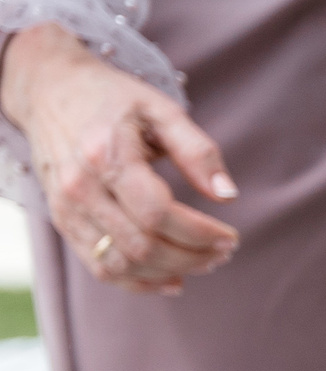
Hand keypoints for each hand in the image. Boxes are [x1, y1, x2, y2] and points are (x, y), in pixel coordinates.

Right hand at [1, 21, 236, 294]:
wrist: (49, 88)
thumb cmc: (112, 97)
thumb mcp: (161, 109)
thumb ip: (197, 151)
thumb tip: (228, 195)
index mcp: (107, 156)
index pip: (159, 214)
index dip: (201, 235)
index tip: (231, 238)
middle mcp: (81, 187)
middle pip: (142, 246)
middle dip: (191, 258)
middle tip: (223, 253)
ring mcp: (67, 207)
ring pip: (121, 264)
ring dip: (169, 273)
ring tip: (204, 264)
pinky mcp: (62, 219)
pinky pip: (98, 266)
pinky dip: (138, 282)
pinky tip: (171, 280)